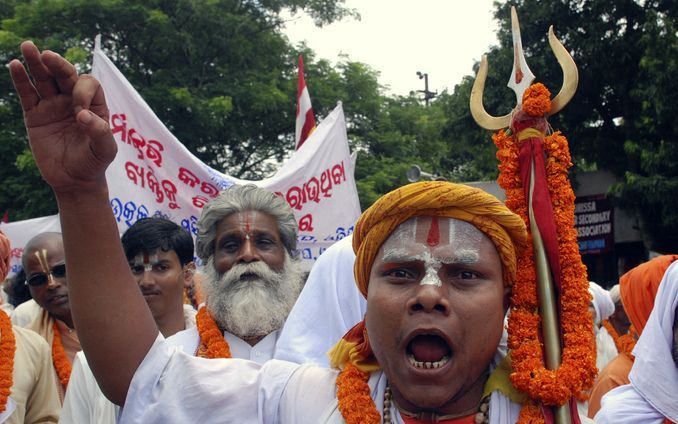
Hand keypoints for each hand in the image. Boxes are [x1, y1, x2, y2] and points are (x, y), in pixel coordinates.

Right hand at [9, 41, 116, 194]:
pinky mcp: (35, 116)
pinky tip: (15, 64)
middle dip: (58, 64)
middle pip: (65, 75)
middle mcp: (73, 101)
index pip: (88, 85)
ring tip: (28, 46)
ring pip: (44, 80)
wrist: (74, 180)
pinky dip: (21, 79)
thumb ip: (100, 132)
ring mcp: (53, 106)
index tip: (79, 114)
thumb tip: (81, 116)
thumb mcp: (105, 150)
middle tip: (48, 56)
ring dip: (36, 63)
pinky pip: (27, 94)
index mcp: (94, 105)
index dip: (82, 93)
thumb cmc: (94, 163)